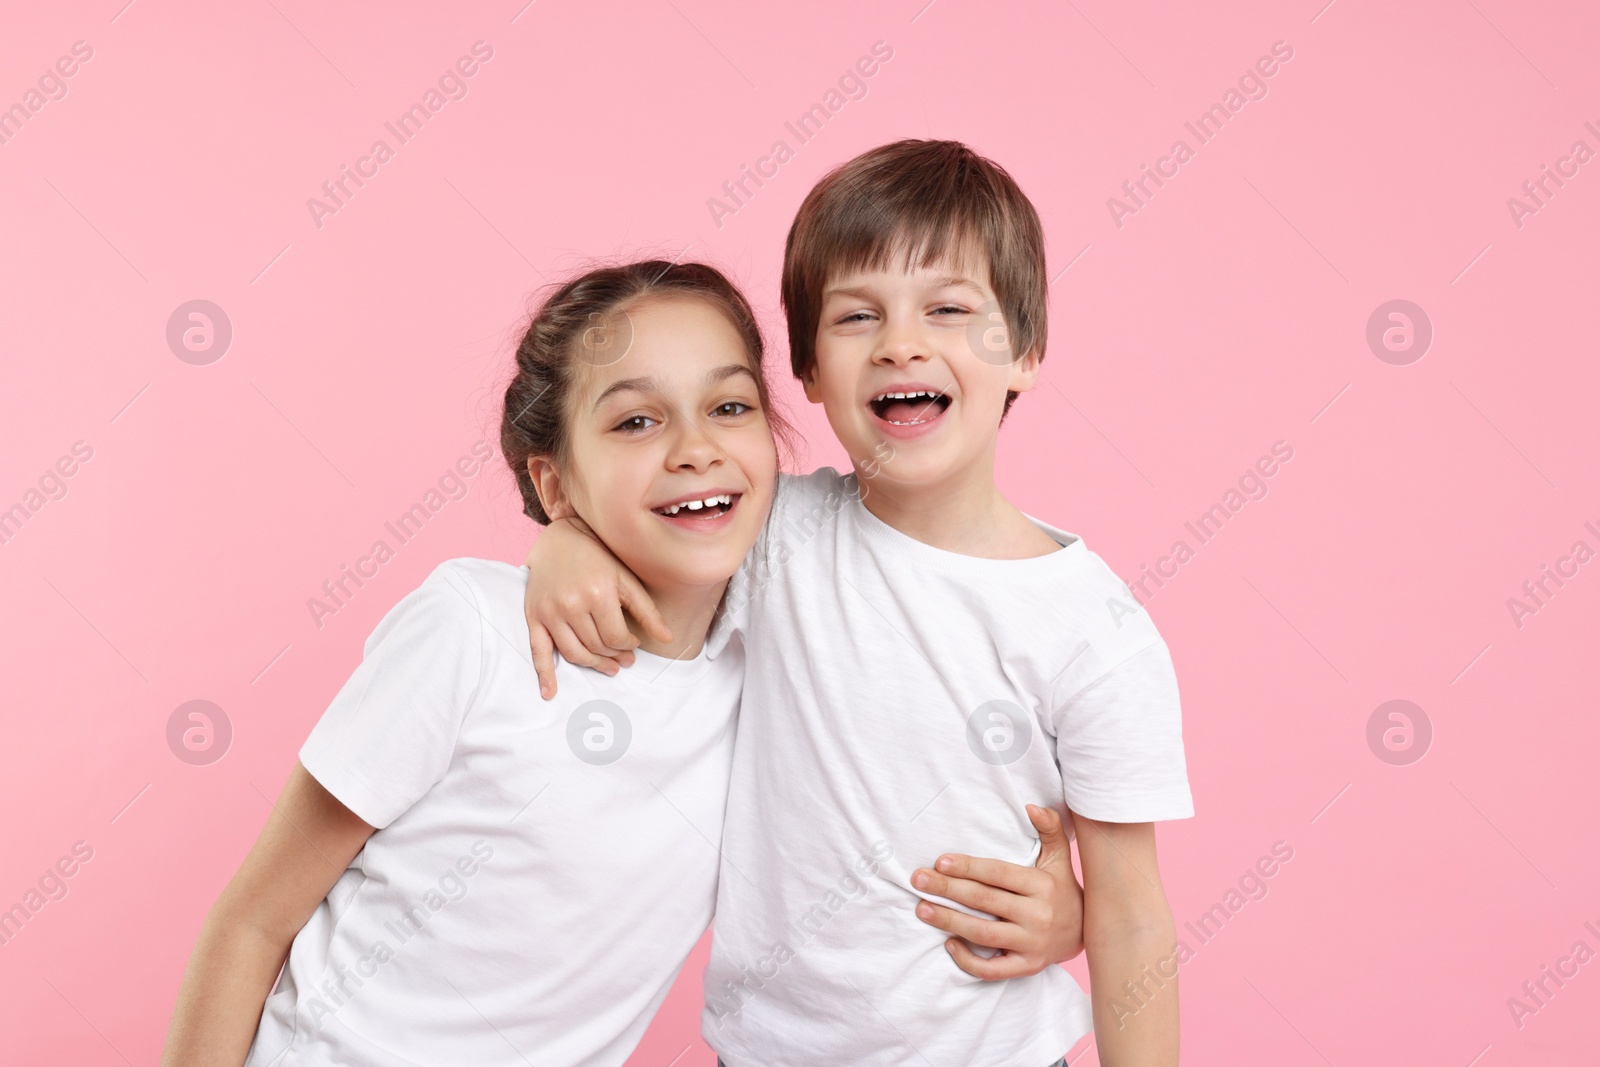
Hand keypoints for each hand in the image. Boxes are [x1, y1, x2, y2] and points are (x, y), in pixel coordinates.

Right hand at [523, 517, 670, 698]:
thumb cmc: (599, 558)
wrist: (561, 539)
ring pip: (574, 653)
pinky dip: (544, 674)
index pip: (616, 638)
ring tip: (607, 667)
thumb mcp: (627, 580)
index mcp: (598, 594)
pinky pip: (538, 650)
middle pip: (596, 647)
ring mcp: (550, 611)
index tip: (633, 642)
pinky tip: (549, 692)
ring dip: (593, 665)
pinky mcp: (534, 615)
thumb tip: (668, 639)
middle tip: (624, 659)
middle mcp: (571, 604)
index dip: (628, 645)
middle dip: (614, 656)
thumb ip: (647, 611)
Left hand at [910, 804, 1082, 978]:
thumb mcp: (1059, 857)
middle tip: (918, 880)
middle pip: (984, 901)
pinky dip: (969, 960)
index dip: (968, 867)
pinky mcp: (1027, 967)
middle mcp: (1037, 915)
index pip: (998, 874)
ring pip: (983, 935)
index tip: (940, 861)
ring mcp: (1032, 944)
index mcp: (1041, 885)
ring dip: (949, 922)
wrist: (1087, 933)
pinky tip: (949, 944)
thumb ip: (1049, 829)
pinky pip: (993, 970)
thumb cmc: (1063, 889)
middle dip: (947, 890)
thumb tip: (1031, 806)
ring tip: (922, 909)